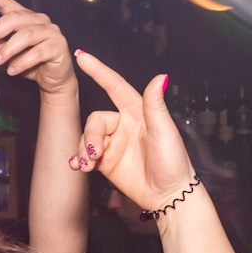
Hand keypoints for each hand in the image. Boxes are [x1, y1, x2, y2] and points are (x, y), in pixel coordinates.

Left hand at [0, 0, 73, 94]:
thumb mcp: (10, 54)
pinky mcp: (59, 45)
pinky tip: (12, 70)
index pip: (10, 5)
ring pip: (26, 35)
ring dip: (8, 49)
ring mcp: (51, 31)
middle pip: (16, 18)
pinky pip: (38, 52)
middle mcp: (40, 20)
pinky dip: (22, 62)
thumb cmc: (33, 64)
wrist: (54, 79)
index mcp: (27, 18)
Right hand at [71, 50, 192, 212]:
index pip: (114, 86)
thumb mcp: (165, 132)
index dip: (98, 71)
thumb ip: (155, 105)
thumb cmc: (173, 161)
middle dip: (91, 135)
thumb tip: (161, 76)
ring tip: (88, 165)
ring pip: (87, 137)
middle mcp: (123, 124)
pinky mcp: (106, 161)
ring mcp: (113, 143)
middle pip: (95, 119)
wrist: (168, 195)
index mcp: (137, 112)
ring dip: (84, 149)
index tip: (81, 56)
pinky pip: (85, 154)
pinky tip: (78, 166)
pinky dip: (79, 158)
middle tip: (94, 154)